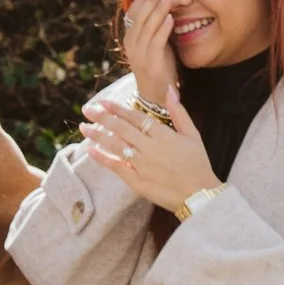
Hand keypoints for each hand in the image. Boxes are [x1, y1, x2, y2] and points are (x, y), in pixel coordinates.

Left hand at [79, 84, 218, 216]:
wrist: (199, 196)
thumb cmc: (198, 164)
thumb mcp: (193, 134)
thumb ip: (179, 111)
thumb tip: (170, 88)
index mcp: (164, 135)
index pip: (136, 117)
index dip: (118, 109)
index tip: (103, 102)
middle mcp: (150, 148)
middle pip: (121, 129)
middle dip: (102, 117)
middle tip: (87, 109)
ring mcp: (142, 165)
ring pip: (116, 146)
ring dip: (97, 135)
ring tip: (83, 127)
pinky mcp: (137, 181)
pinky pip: (116, 167)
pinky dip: (102, 158)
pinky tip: (90, 150)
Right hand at [119, 0, 180, 111]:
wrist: (156, 96)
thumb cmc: (158, 66)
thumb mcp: (152, 42)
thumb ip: (150, 23)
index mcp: (130, 38)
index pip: (133, 11)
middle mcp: (131, 45)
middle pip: (140, 16)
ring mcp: (139, 54)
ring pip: (147, 26)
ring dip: (158, 9)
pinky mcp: (151, 63)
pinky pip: (156, 42)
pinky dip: (163, 28)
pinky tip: (170, 17)